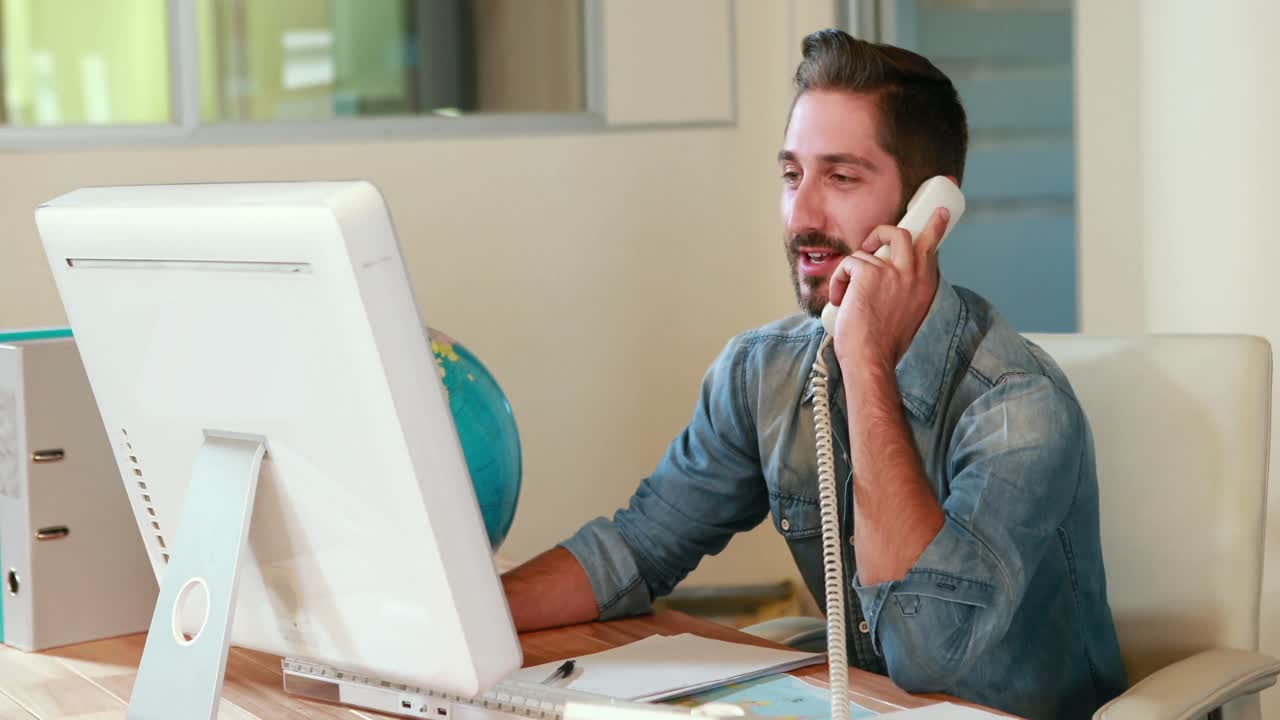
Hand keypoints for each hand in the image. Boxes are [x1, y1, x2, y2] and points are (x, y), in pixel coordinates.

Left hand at [827, 207, 948, 374]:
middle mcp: (914, 274)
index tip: (939, 213)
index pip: (931, 247)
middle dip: (882, 232)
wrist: (871, 359)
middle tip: (871, 243)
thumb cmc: (884, 343)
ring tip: (849, 293)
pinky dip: (839, 280)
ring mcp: (893, 272)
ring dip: (852, 269)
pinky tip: (842, 300)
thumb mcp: (909, 313)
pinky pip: (849, 262)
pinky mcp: (869, 274)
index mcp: (926, 284)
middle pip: (902, 234)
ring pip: (868, 250)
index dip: (934, 228)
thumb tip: (890, 275)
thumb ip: (907, 290)